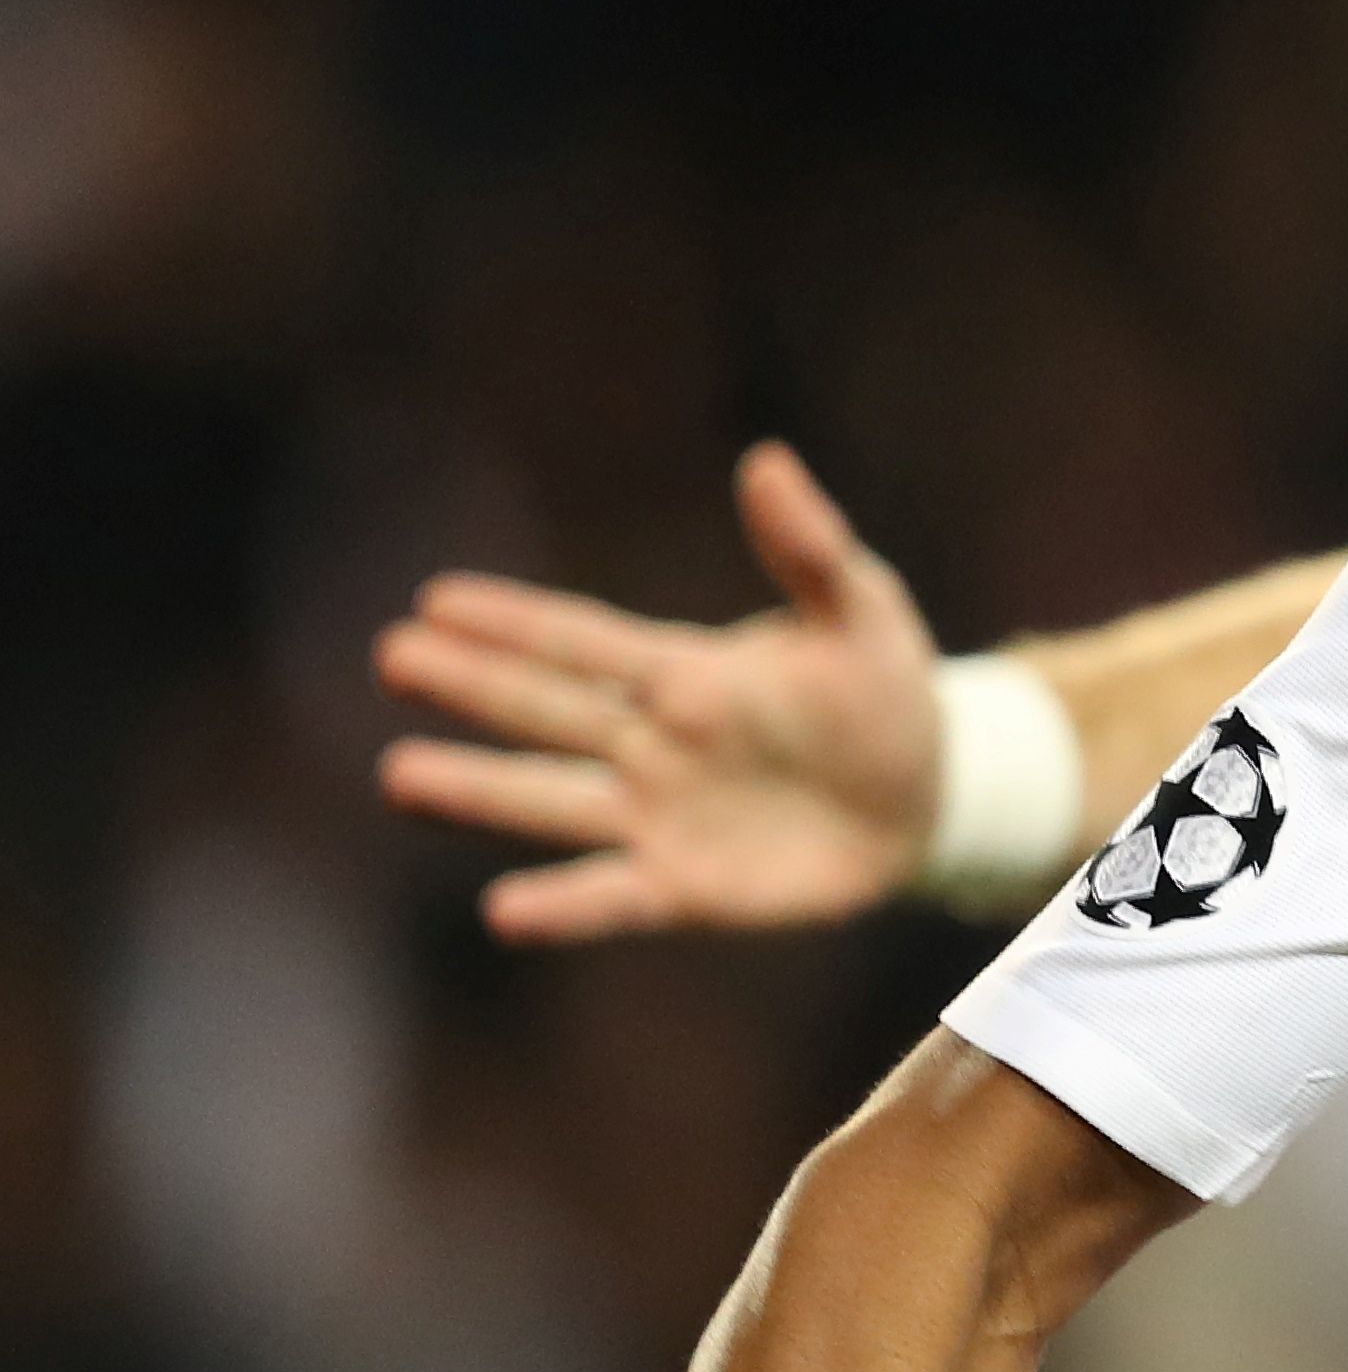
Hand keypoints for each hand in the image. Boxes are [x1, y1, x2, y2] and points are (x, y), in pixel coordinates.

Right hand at [376, 442, 944, 941]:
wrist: (929, 795)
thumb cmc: (882, 691)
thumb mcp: (860, 612)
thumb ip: (809, 548)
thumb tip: (768, 460)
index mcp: (685, 672)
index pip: (583, 641)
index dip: (515, 621)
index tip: (436, 600)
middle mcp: (652, 742)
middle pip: (549, 712)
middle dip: (474, 686)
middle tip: (394, 658)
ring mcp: (661, 815)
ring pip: (554, 801)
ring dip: (480, 792)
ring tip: (400, 777)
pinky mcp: (688, 887)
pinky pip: (615, 896)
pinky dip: (563, 906)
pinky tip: (502, 912)